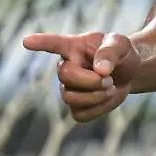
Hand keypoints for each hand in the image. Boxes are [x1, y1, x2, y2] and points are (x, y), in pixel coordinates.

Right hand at [22, 31, 141, 122]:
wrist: (129, 73)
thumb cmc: (122, 54)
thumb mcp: (122, 44)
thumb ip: (110, 52)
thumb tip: (100, 69)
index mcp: (74, 46)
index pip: (53, 43)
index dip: (40, 42)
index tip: (26, 41)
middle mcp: (66, 66)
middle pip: (64, 76)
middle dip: (90, 81)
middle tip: (109, 79)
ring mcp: (68, 88)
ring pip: (70, 98)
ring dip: (96, 96)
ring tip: (111, 87)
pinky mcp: (76, 106)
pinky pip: (79, 114)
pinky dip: (99, 109)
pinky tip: (107, 98)